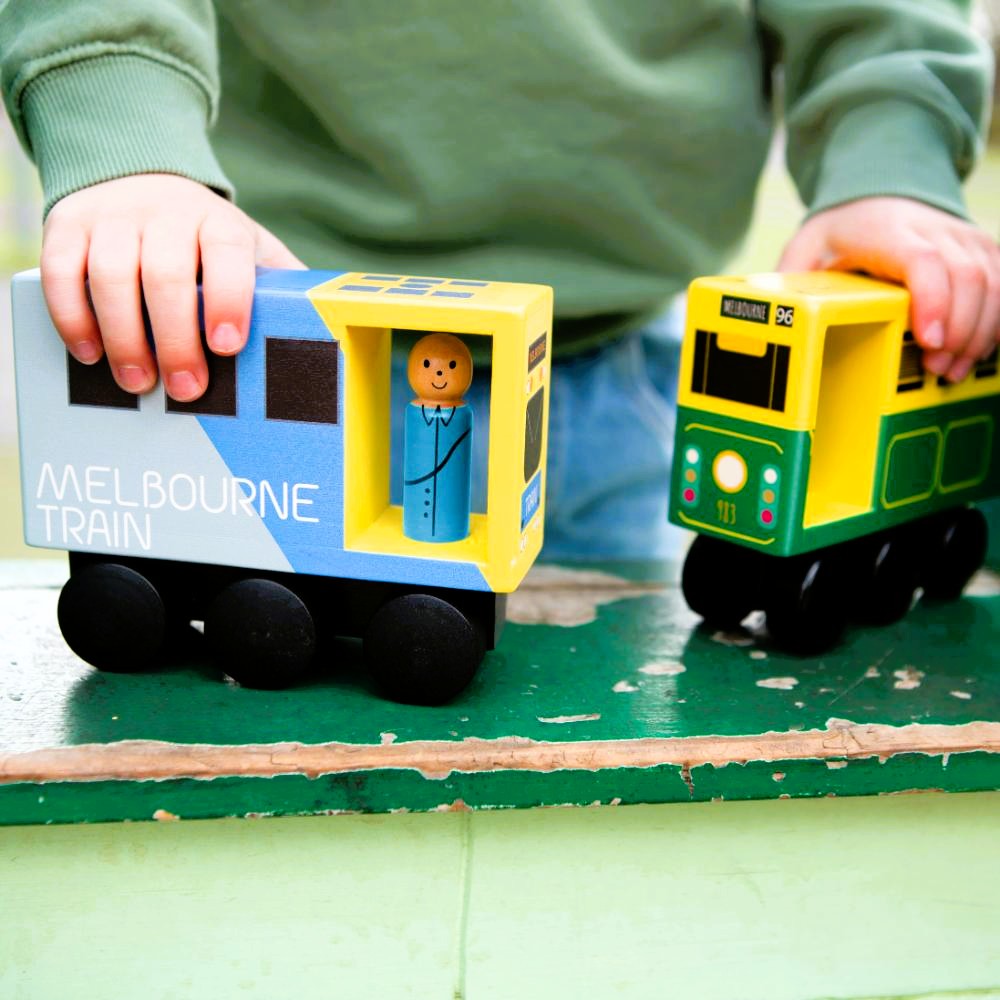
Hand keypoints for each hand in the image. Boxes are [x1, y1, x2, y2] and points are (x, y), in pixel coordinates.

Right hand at [41, 173, 304, 401]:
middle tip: (186, 389)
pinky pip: (62, 271)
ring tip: (139, 383)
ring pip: (111, 275)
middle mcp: (167, 213)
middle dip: (175, 339)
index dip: (228, 299)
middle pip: (165, 275)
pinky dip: (73, 316)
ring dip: (123, 337)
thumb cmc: (206, 239)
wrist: (141, 177)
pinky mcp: (67, 223)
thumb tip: (323, 333)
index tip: (228, 346)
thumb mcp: (249, 251)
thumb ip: (279, 286)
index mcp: (220, 224)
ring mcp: (114, 216)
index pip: (227, 254)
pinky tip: (89, 354)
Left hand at [778, 197, 999, 382]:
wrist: (879, 193)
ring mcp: (964, 238)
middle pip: (968, 277)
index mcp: (886, 230)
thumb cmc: (841, 231)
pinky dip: (994, 323)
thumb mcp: (805, 250)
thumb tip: (763, 318)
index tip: (927, 339)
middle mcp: (934, 229)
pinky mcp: (983, 251)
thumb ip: (789, 283)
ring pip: (994, 281)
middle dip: (959, 330)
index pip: (924, 260)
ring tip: (951, 371)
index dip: (933, 300)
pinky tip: (972, 354)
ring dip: (980, 332)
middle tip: (938, 370)